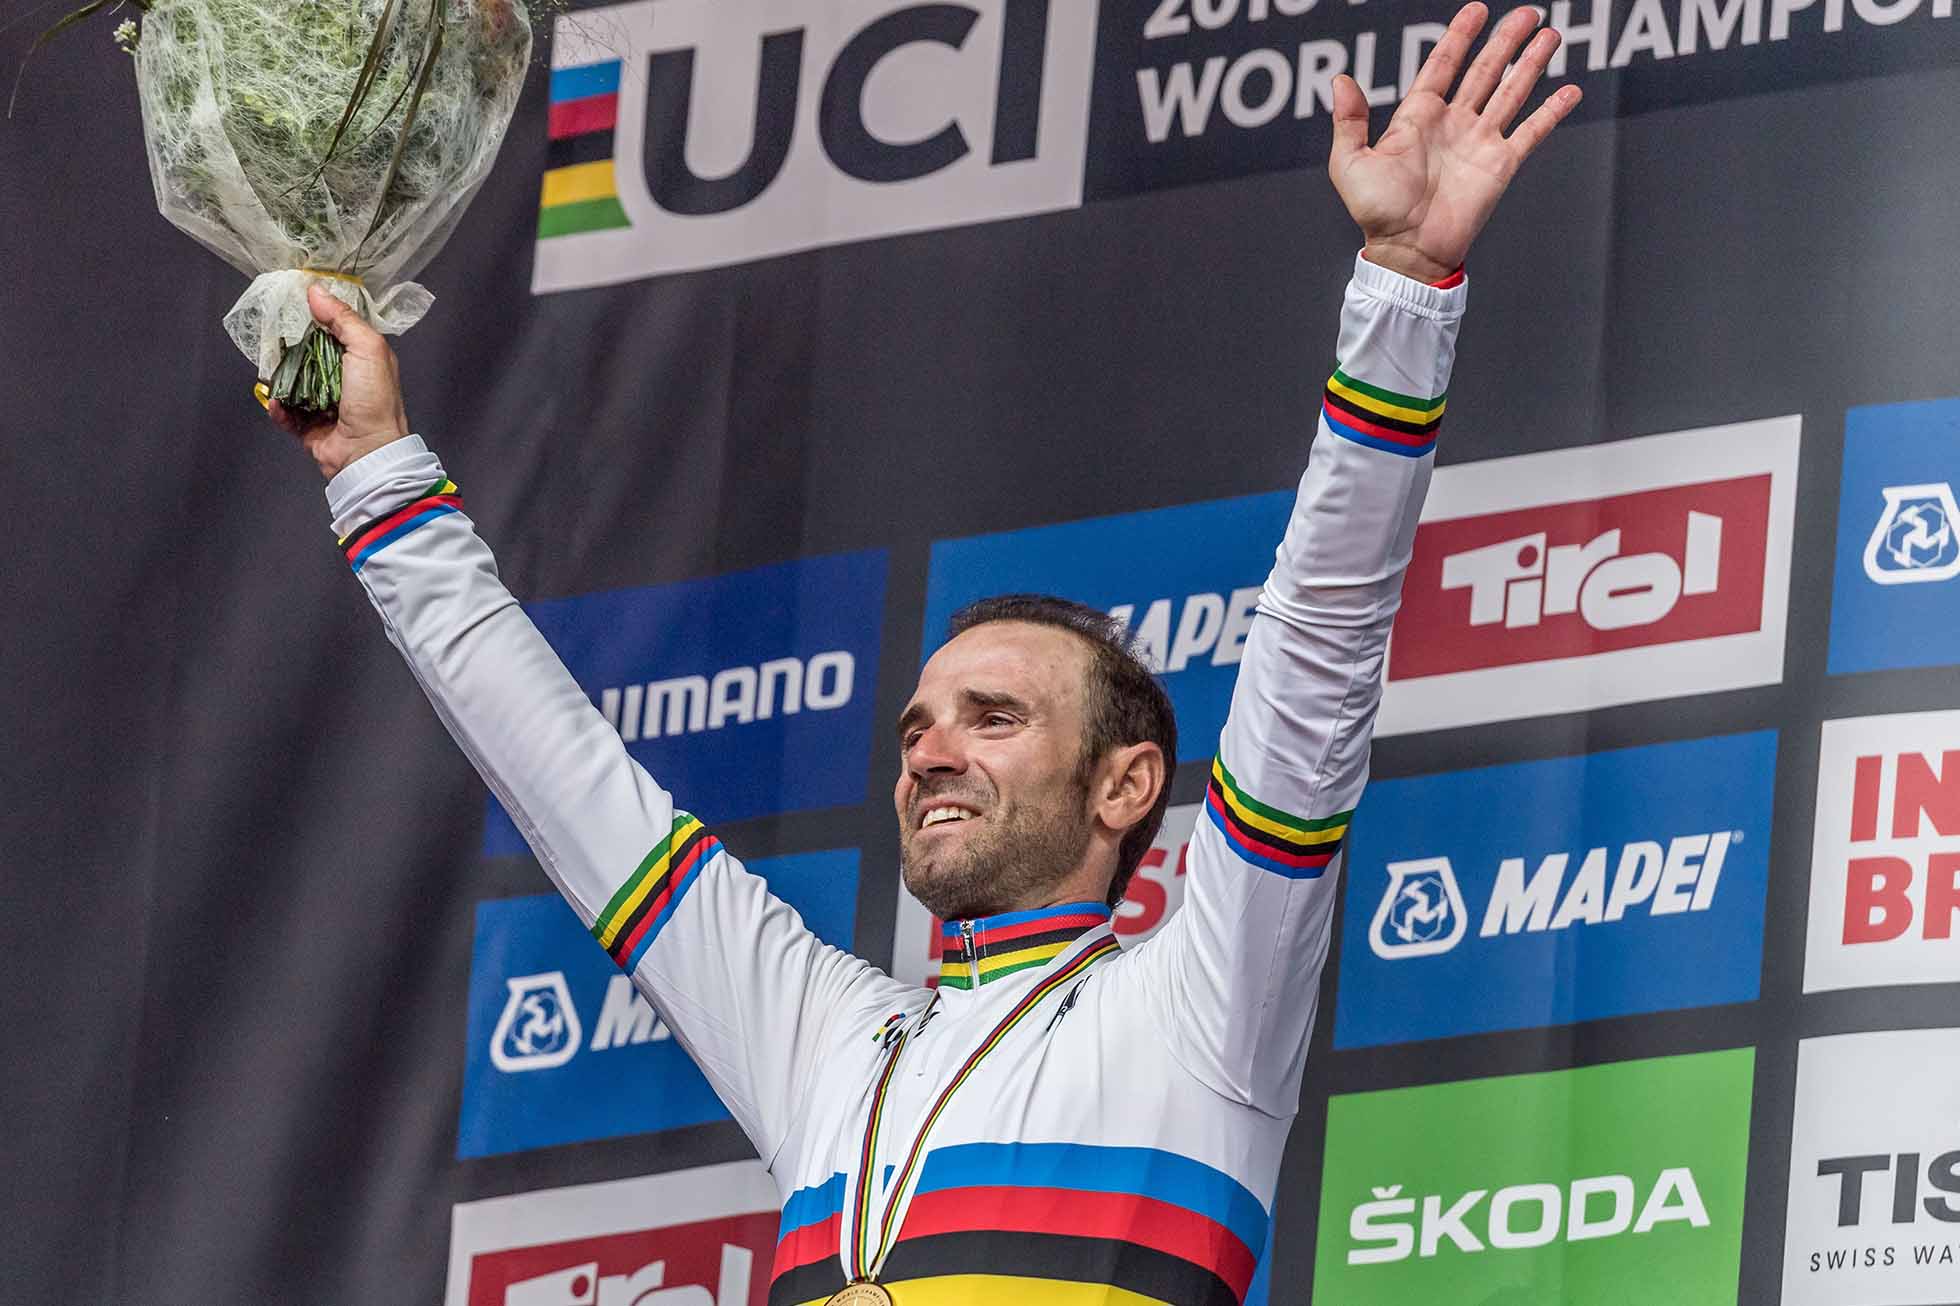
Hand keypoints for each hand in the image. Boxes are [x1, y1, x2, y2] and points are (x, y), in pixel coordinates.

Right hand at [267, 283, 411, 480]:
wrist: (367, 451)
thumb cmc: (373, 399)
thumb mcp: (367, 349)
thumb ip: (344, 319)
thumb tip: (316, 290)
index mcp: (362, 360)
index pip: (334, 332)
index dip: (315, 318)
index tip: (291, 304)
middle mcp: (344, 381)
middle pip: (308, 356)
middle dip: (289, 348)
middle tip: (270, 337)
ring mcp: (325, 404)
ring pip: (293, 384)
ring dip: (280, 379)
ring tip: (268, 371)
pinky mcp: (310, 427)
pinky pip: (286, 413)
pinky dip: (278, 408)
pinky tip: (276, 402)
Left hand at [1329, 3, 1581, 283]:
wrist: (1407, 251)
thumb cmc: (1376, 213)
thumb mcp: (1350, 164)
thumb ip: (1348, 122)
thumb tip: (1340, 80)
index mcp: (1417, 117)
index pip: (1443, 65)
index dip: (1460, 36)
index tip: (1477, 10)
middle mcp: (1453, 124)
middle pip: (1485, 71)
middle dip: (1506, 41)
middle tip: (1529, 12)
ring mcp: (1479, 142)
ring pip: (1512, 92)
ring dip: (1532, 64)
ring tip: (1551, 35)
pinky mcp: (1500, 165)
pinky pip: (1531, 132)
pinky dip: (1551, 112)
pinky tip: (1570, 90)